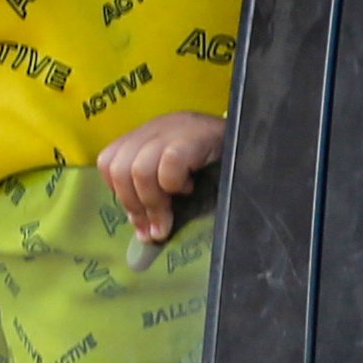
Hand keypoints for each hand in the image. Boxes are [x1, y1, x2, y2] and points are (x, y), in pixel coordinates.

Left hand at [97, 110, 225, 244]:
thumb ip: (157, 200)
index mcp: (146, 136)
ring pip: (138, 169)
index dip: (120, 195)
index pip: (108, 161)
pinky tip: (190, 188)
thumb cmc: (217, 168)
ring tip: (173, 214)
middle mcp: (155, 128)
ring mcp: (173, 128)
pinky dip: (174, 184)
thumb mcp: (179, 181)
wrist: (254, 143)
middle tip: (157, 226)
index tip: (141, 221)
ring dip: (154, 202)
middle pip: (117, 167)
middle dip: (134, 204)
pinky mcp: (194, 134)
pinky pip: (169, 164)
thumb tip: (144, 235)